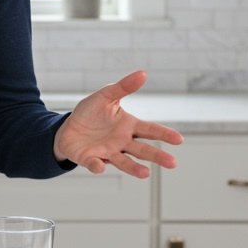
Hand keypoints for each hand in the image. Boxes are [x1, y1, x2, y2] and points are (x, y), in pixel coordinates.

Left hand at [52, 70, 182, 178]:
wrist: (68, 128)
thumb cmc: (91, 112)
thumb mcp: (105, 96)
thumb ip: (123, 87)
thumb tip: (143, 73)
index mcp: (128, 126)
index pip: (150, 130)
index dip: (164, 134)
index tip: (179, 139)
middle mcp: (122, 142)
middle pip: (143, 150)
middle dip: (157, 156)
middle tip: (173, 163)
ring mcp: (108, 153)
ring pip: (124, 162)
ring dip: (134, 168)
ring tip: (145, 174)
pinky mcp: (91, 159)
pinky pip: (96, 163)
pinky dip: (98, 165)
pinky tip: (101, 165)